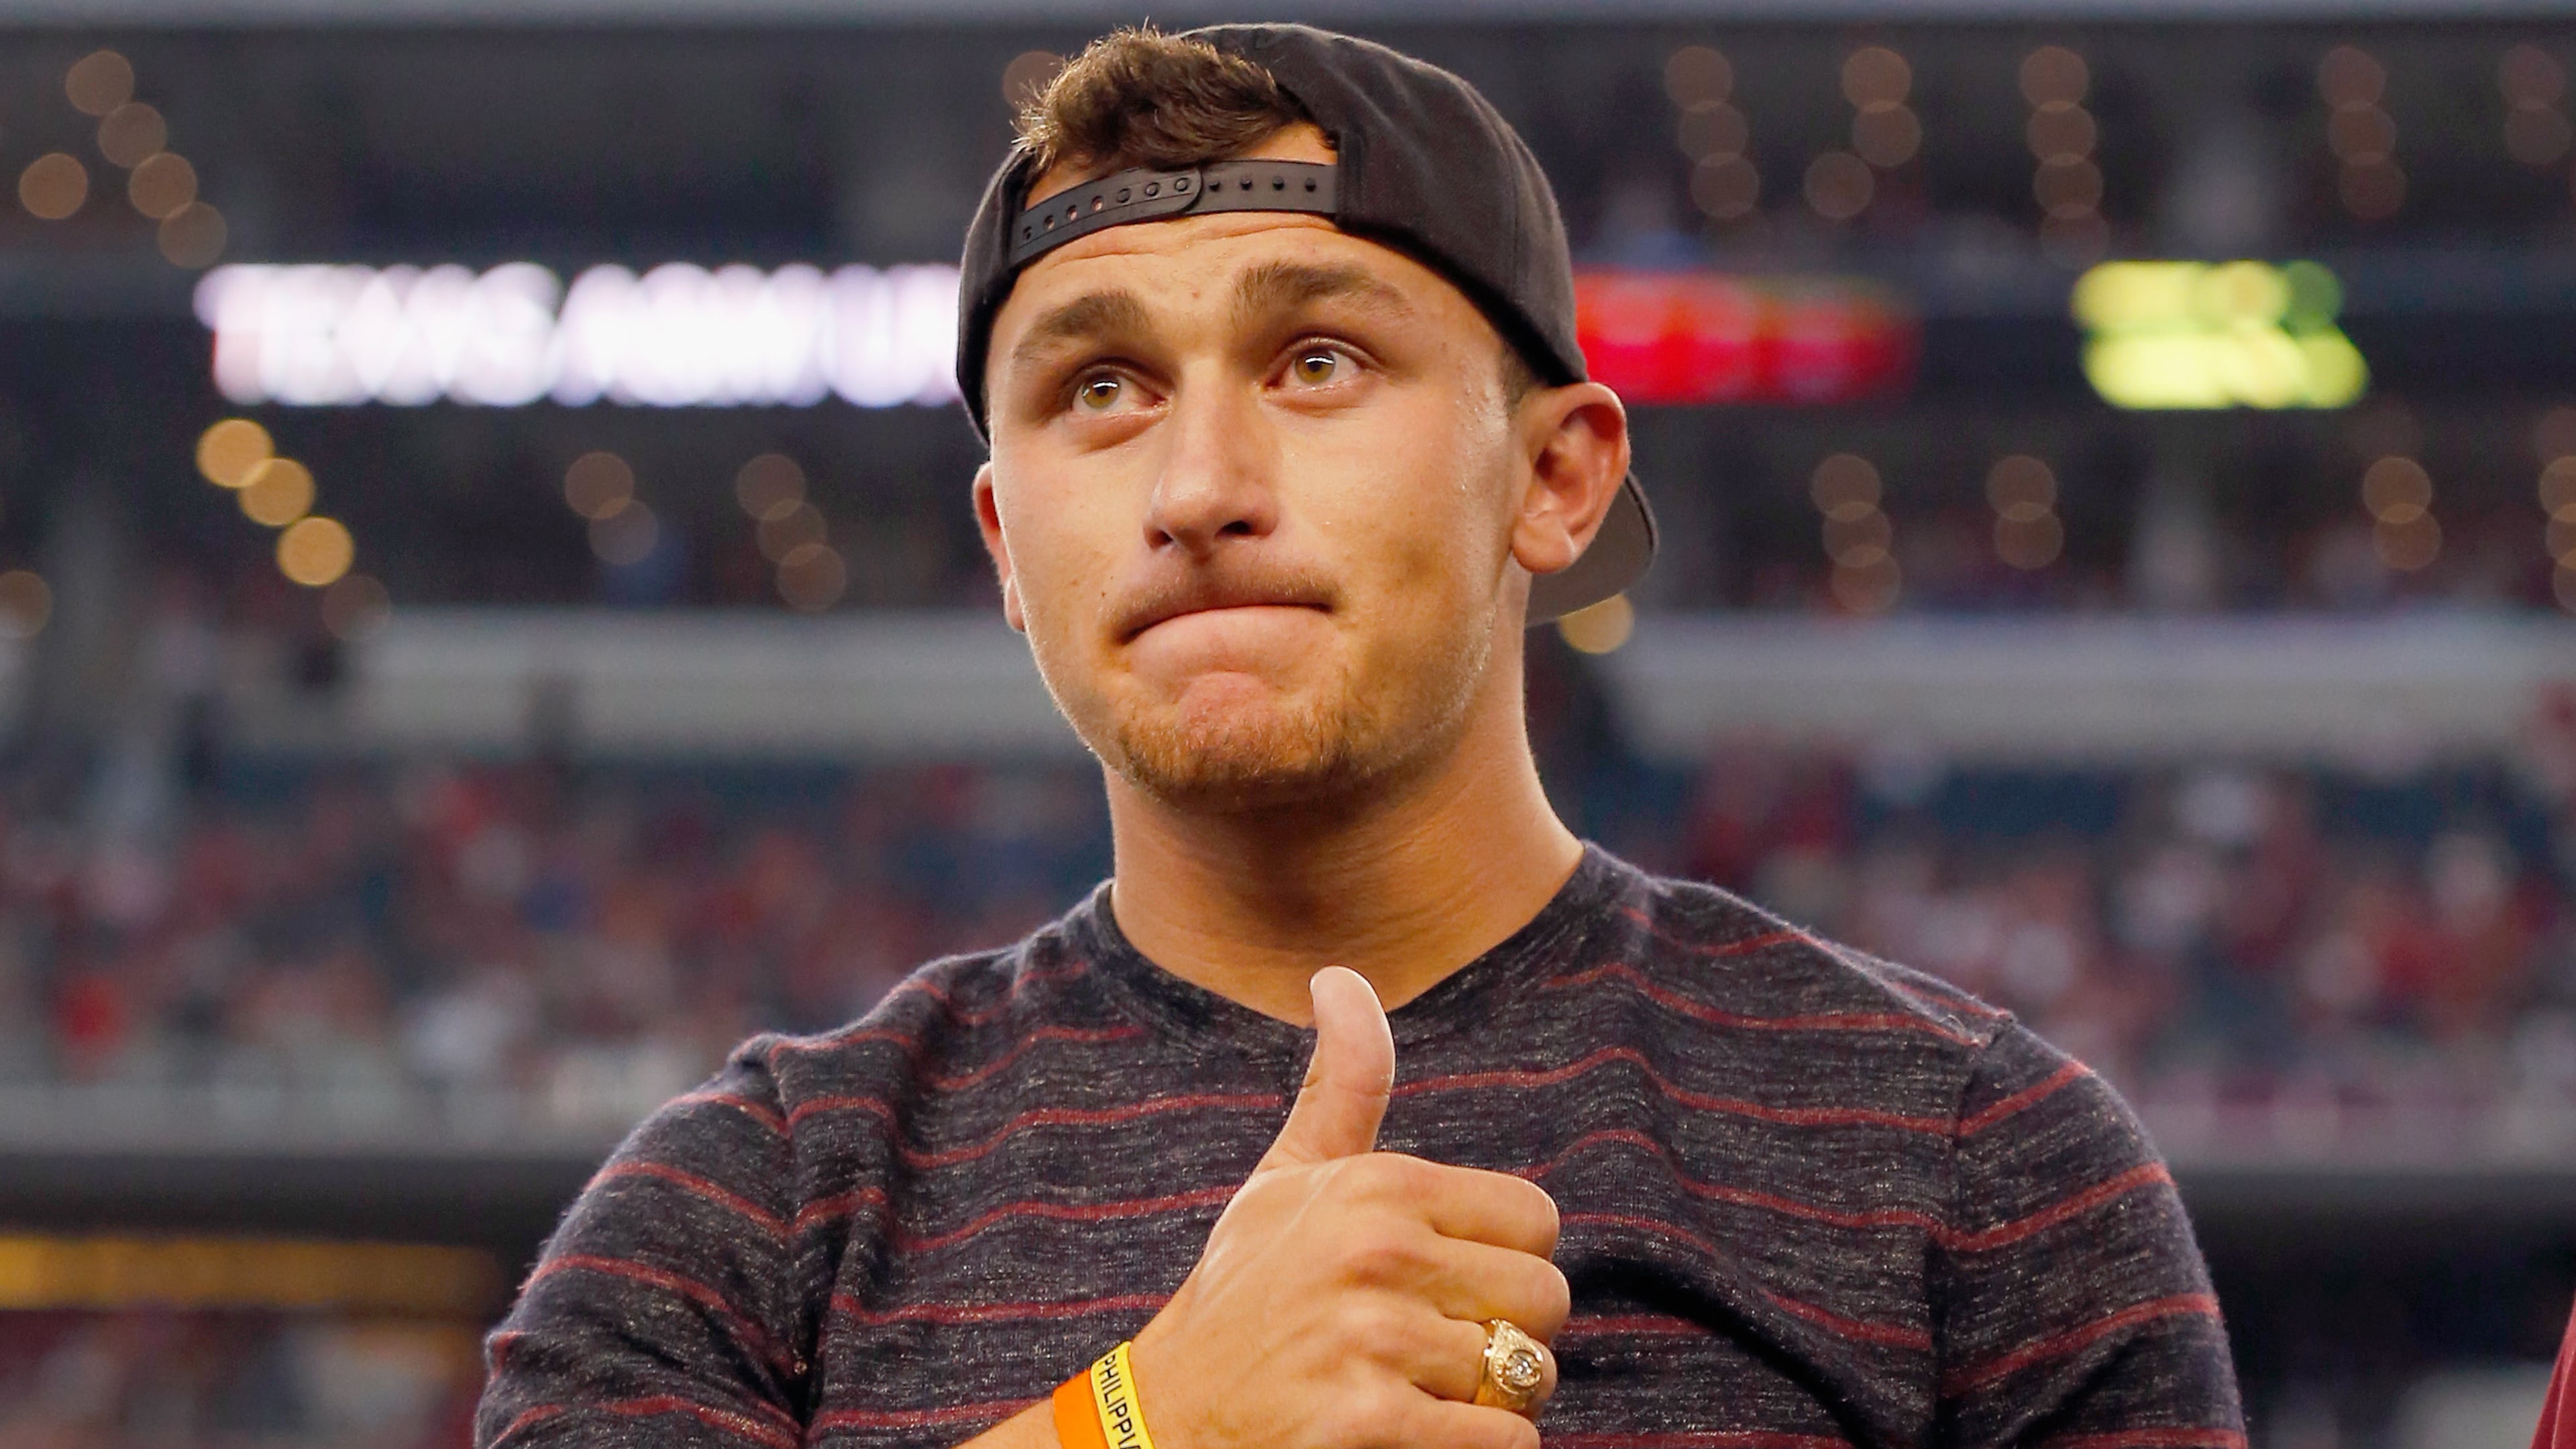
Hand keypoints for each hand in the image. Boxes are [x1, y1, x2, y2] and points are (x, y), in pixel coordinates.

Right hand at [1125, 967, 1566, 1448]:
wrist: (1167, 1418)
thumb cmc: (1243, 1293)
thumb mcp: (1286, 1178)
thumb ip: (1341, 1084)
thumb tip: (1340, 974)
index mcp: (1376, 1186)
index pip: (1538, 1219)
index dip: (1508, 1261)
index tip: (1453, 1284)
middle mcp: (1378, 1253)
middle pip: (1544, 1298)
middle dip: (1510, 1335)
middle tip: (1445, 1349)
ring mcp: (1373, 1341)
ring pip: (1526, 1375)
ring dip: (1493, 1400)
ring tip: (1426, 1391)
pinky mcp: (1370, 1423)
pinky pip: (1503, 1441)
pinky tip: (1425, 1434)